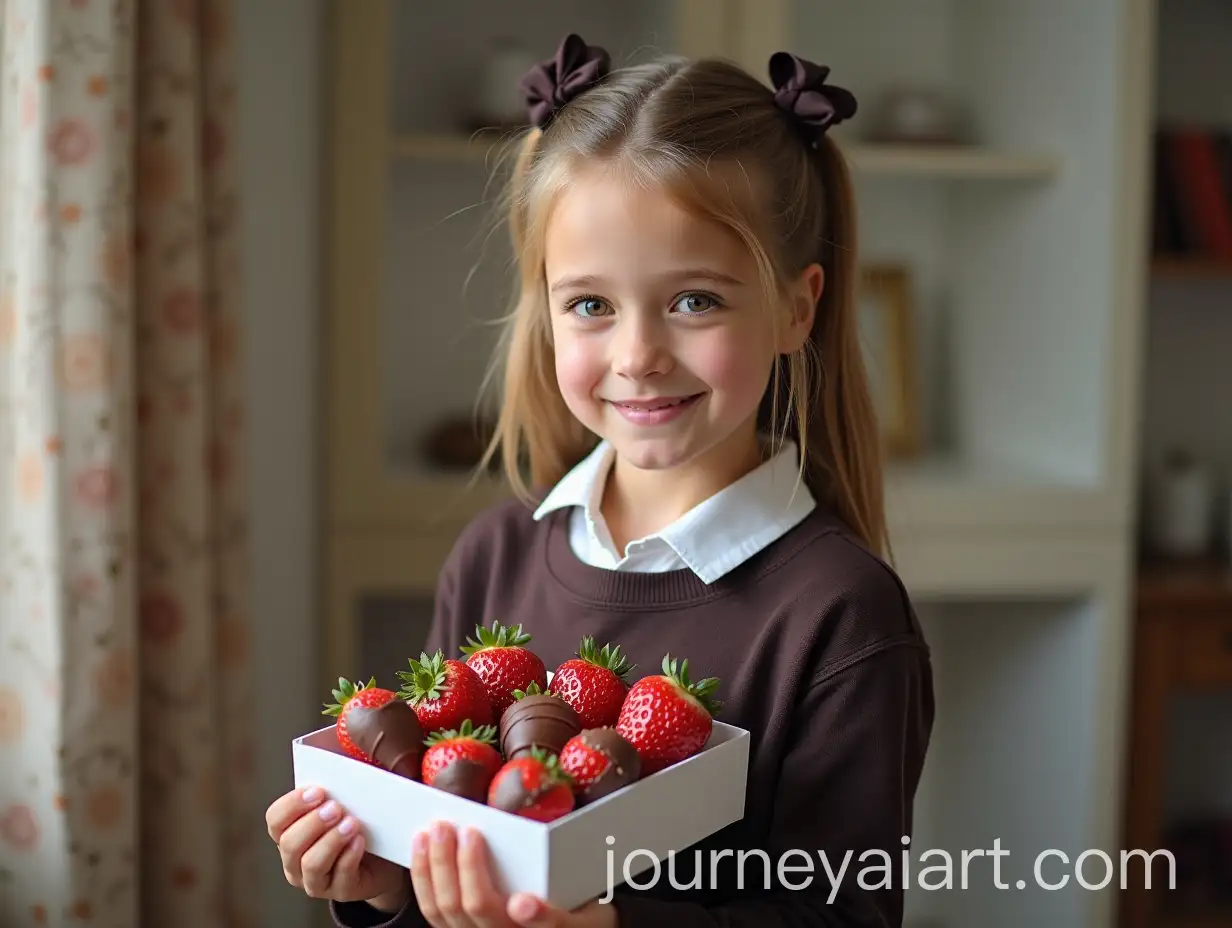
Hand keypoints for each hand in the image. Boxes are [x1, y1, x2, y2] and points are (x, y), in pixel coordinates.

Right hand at [266, 785, 409, 910]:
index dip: (292, 805)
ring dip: (331, 841)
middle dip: (312, 823)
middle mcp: (295, 860)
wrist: (386, 856)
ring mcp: (316, 880)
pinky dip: (349, 857)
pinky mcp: (340, 891)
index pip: (275, 819)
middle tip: (335, 807)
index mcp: (290, 832)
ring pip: (311, 864)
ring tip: (352, 824)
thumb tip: (349, 759)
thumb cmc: (361, 820)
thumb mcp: (348, 799)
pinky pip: (339, 877)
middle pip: (290, 844)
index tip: (317, 791)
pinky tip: (360, 841)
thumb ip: (340, 783)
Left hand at [412, 821, 616, 927]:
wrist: (561, 927)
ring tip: (435, 830)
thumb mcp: (589, 913)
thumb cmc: (575, 915)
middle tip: (462, 828)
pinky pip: (432, 910)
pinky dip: (422, 876)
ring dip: (434, 867)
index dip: (536, 916)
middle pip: (477, 908)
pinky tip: (421, 848)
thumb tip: (522, 902)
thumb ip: (562, 908)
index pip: (547, 926)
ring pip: (445, 910)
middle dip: (463, 867)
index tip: (524, 902)